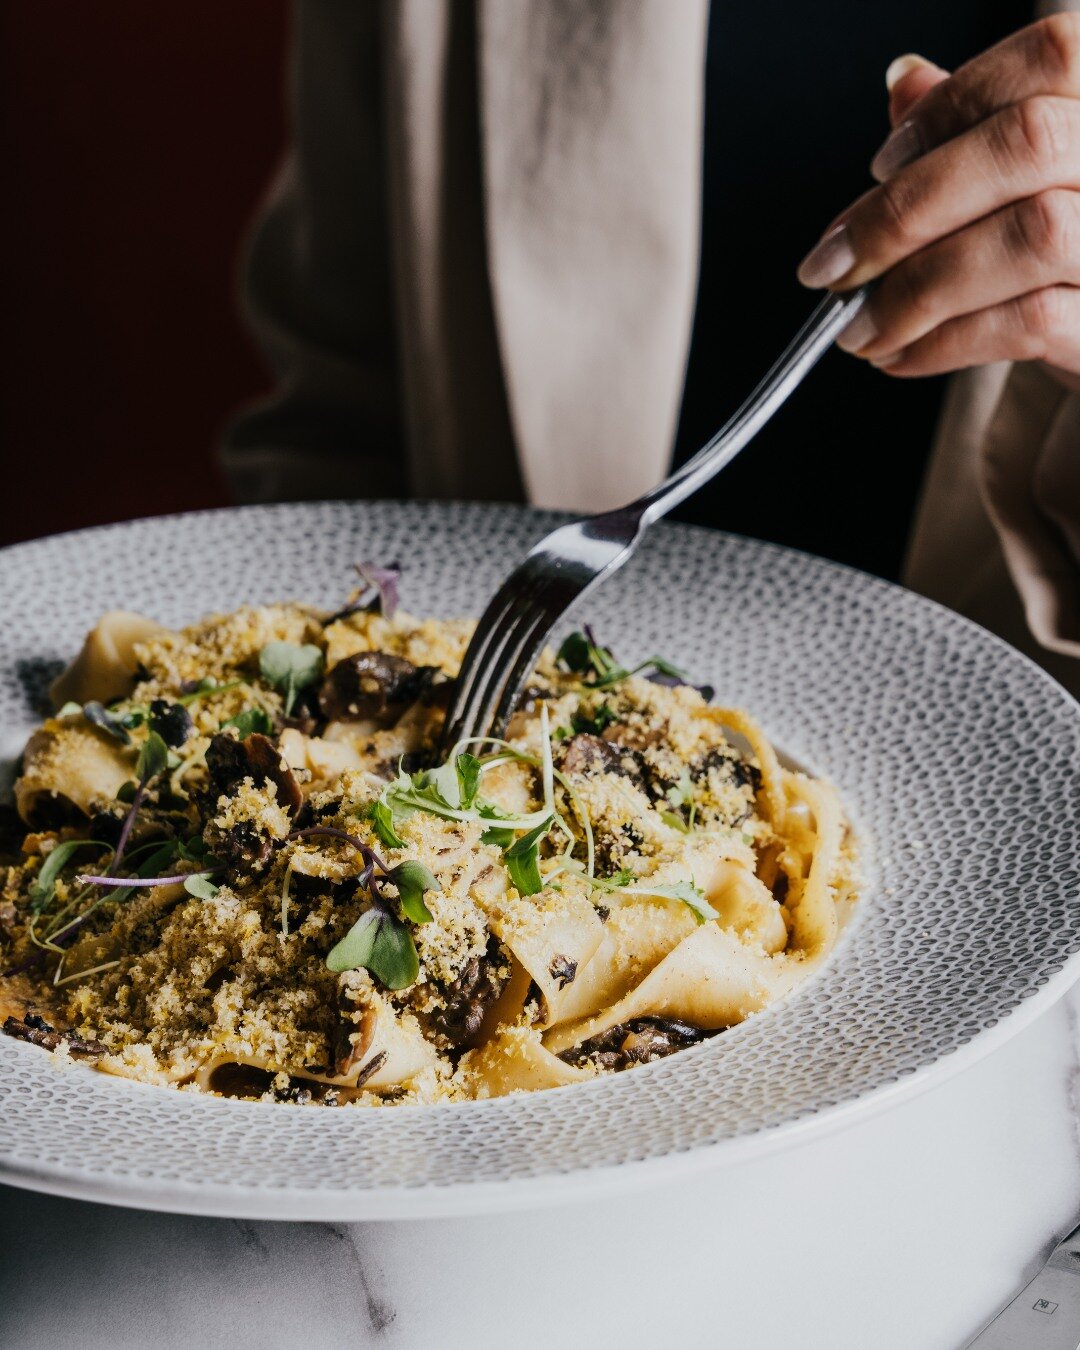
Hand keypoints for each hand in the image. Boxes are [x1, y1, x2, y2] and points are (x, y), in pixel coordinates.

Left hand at [797, 17, 1079, 389]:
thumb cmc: (1061, 254)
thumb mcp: (1024, 182)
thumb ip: (974, 128)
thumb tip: (904, 82)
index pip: (1047, 59)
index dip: (950, 107)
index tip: (877, 167)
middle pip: (1029, 143)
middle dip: (906, 210)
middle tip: (834, 267)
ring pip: (1033, 235)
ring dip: (917, 289)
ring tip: (860, 328)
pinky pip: (1030, 322)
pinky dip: (943, 342)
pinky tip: (898, 355)